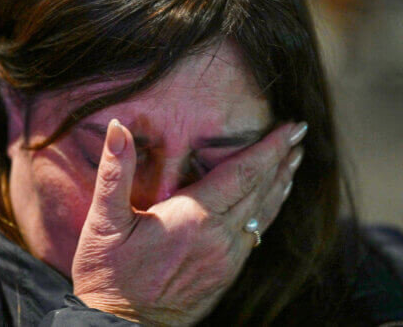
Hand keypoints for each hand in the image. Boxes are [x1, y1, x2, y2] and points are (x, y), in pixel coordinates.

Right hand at [71, 119, 306, 325]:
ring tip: (295, 160)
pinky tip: (272, 201)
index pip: (244, 172)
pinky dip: (269, 210)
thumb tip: (118, 128)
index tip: (292, 127)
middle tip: (298, 135)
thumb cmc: (108, 276)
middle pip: (261, 189)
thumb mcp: (104, 222)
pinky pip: (256, 233)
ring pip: (264, 212)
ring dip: (281, 183)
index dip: (270, 147)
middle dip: (282, 159)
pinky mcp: (226, 274)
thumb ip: (115, 173)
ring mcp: (227, 258)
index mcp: (194, 217)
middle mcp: (219, 236)